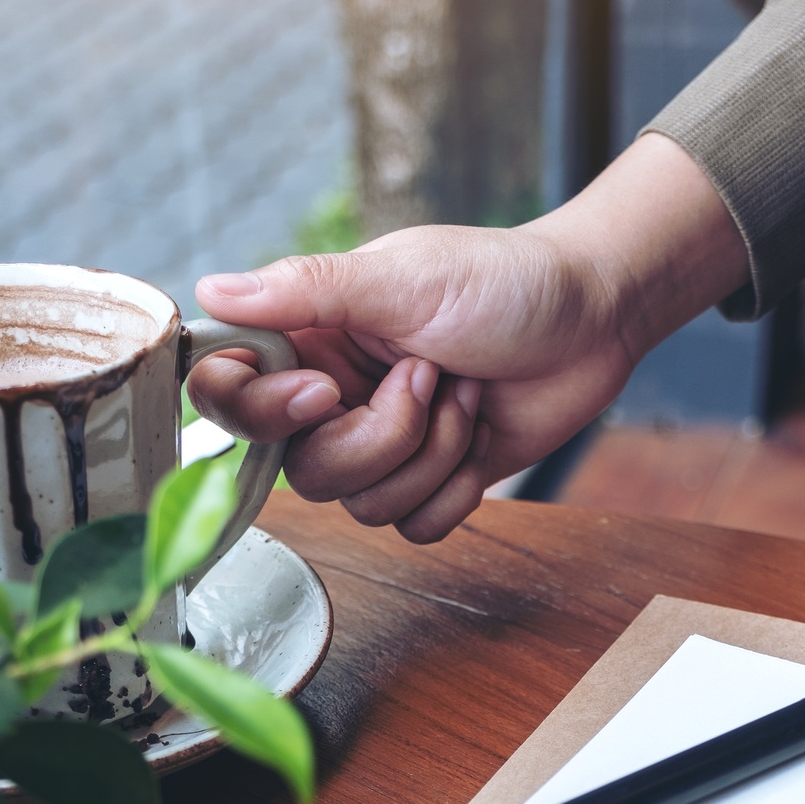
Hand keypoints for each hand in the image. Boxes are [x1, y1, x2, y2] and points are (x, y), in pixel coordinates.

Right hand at [188, 133, 747, 541]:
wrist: (595, 317)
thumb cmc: (502, 280)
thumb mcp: (401, 276)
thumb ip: (305, 290)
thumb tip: (209, 289)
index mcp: (310, 339)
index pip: (229, 396)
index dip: (263, 412)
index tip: (324, 391)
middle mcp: (335, 397)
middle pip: (302, 470)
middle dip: (380, 436)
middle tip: (430, 375)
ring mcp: (384, 444)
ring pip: (360, 506)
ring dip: (431, 452)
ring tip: (466, 393)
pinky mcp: (434, 479)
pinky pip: (414, 526)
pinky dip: (456, 485)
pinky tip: (481, 432)